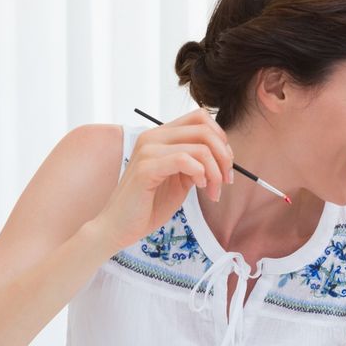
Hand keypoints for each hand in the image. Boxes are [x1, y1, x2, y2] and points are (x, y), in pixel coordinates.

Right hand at [94, 109, 232, 250]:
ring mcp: (148, 150)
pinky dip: (200, 173)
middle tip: (226, 180)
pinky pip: (184, 160)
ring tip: (213, 192)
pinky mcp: (146, 168)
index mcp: (160, 136)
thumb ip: (195, 164)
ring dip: (215, 171)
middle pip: (204, 129)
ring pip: (199, 146)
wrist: (119, 227)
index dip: (221, 138)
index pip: (200, 118)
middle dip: (224, 156)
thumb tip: (222, 157)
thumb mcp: (179, 180)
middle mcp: (153, 137)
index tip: (226, 165)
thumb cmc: (149, 205)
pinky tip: (200, 187)